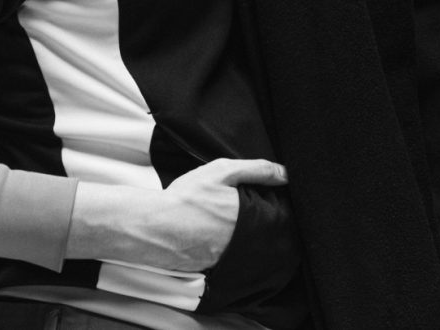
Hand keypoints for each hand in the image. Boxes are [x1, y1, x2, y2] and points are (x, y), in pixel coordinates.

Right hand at [66, 158, 286, 271]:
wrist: (153, 225)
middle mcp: (242, 240)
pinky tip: (215, 240)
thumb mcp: (221, 171)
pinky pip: (228, 261)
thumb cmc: (186, 197)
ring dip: (244, 240)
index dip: (276, 212)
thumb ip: (256, 169)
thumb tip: (286, 173)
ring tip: (228, 227)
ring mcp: (227, 257)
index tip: (272, 205)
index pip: (276, 218)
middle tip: (247, 216)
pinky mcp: (212, 269)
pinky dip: (226, 252)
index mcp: (248, 217)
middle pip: (263, 235)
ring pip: (247, 249)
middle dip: (261, 227)